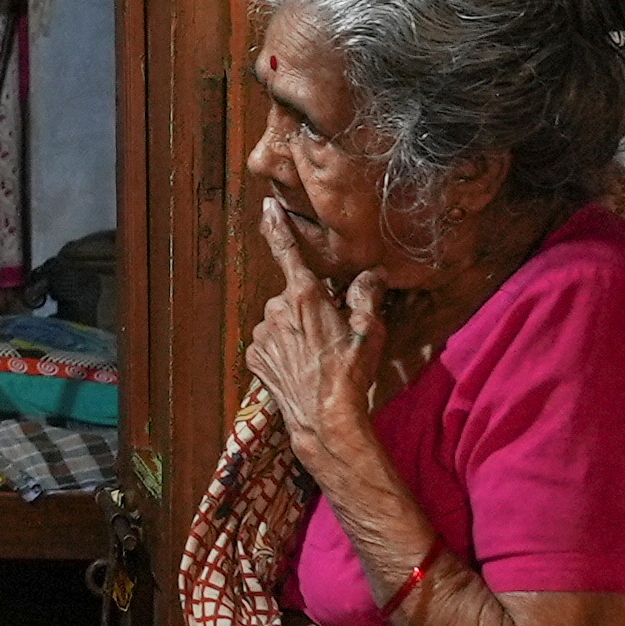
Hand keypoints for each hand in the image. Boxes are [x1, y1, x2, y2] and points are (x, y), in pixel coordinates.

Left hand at [248, 199, 394, 500]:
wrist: (325, 418)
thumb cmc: (350, 373)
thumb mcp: (370, 330)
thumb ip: (367, 294)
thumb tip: (370, 273)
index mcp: (304, 296)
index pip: (287, 251)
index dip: (277, 225)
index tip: (266, 206)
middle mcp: (276, 309)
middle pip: (293, 295)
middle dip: (309, 307)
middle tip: (332, 333)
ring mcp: (262, 334)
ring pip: (280, 320)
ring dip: (295, 330)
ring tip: (318, 355)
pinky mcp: (254, 357)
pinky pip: (270, 343)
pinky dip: (283, 350)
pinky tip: (302, 366)